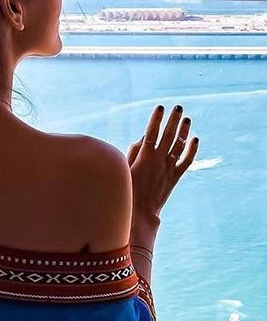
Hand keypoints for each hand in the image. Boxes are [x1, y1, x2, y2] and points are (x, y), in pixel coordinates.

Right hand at [127, 104, 198, 224]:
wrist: (140, 213)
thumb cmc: (128, 192)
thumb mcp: (125, 171)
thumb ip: (133, 152)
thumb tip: (143, 139)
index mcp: (144, 157)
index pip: (152, 132)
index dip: (156, 118)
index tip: (160, 107)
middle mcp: (159, 160)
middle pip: (168, 135)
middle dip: (173, 119)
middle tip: (178, 107)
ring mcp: (168, 168)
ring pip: (179, 145)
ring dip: (184, 131)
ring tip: (186, 119)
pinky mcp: (175, 177)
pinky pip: (186, 162)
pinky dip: (192, 150)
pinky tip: (195, 140)